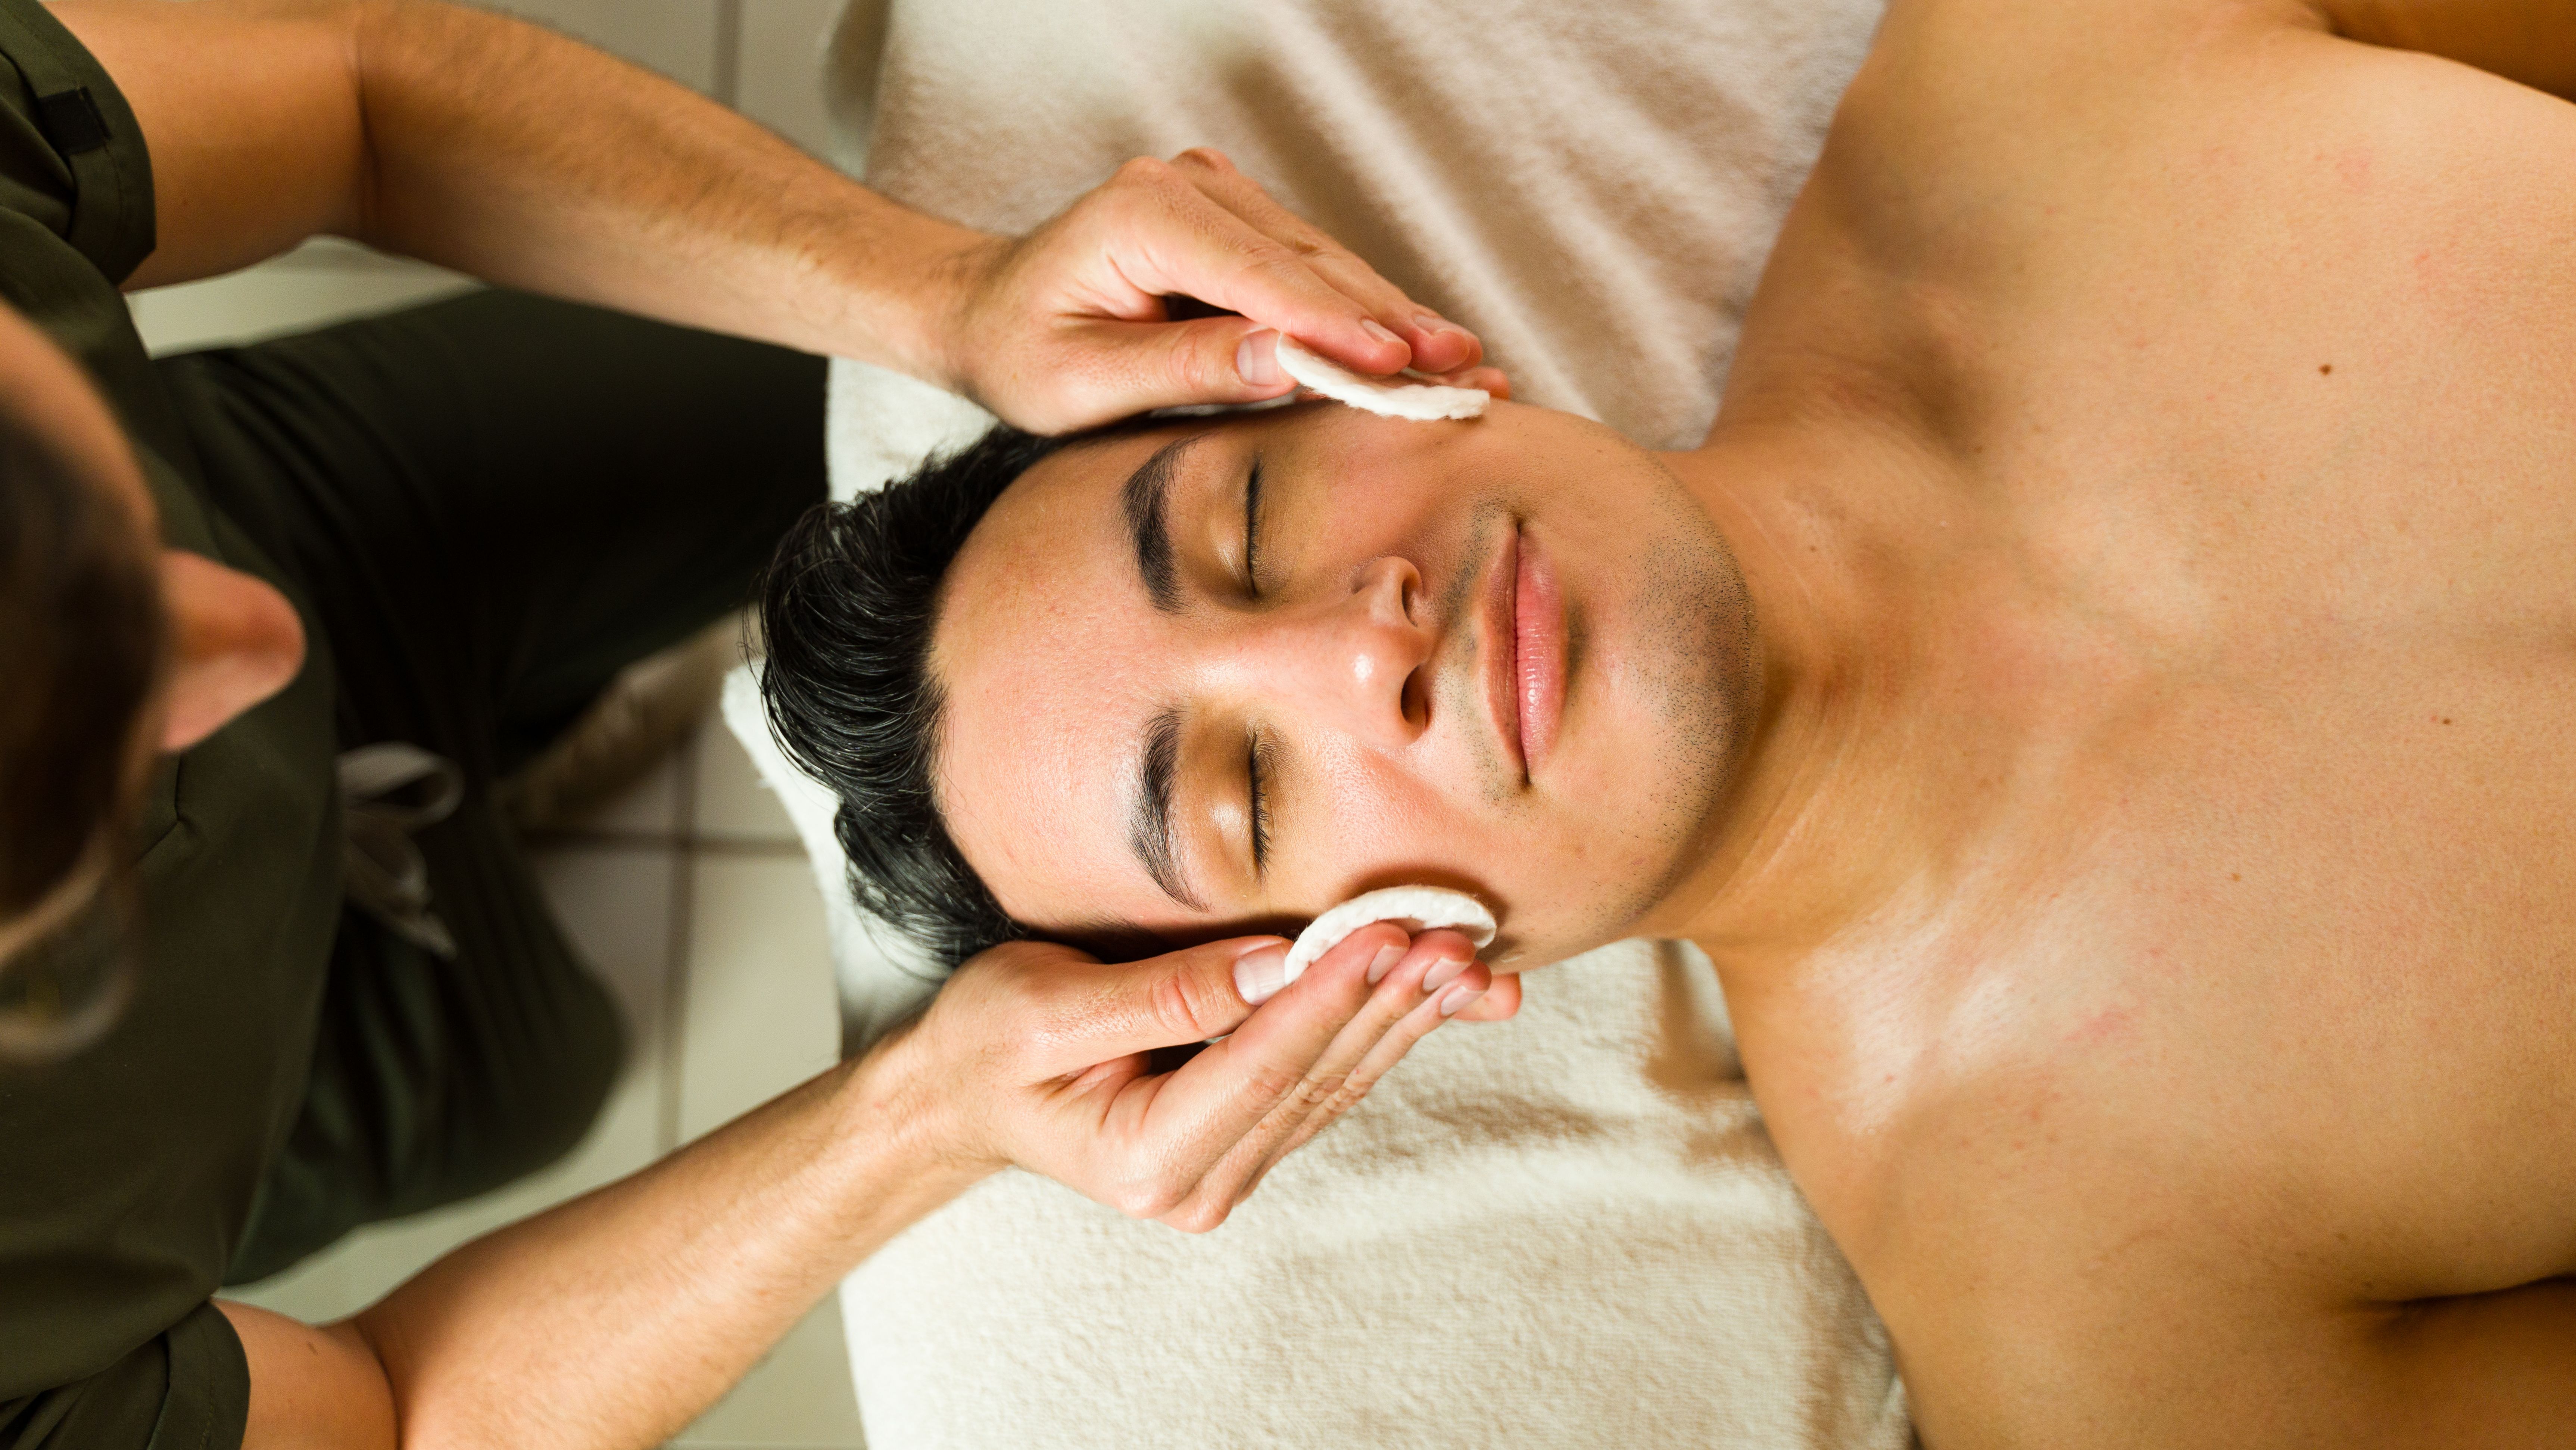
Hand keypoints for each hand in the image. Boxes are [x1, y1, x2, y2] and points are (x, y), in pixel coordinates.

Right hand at [881, 924, 1520, 1230]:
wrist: (962, 1096)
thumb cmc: (988, 1045)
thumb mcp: (1048, 1008)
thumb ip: (1163, 994)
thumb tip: (1268, 962)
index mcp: (1145, 1158)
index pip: (1263, 1064)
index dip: (1329, 994)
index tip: (1391, 933)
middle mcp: (1197, 1184)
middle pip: (1317, 1078)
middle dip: (1394, 1005)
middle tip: (1462, 943)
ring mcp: (1227, 1170)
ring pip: (1336, 1082)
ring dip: (1406, 1019)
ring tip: (1472, 962)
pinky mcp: (1244, 1141)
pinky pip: (1325, 1080)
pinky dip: (1380, 1029)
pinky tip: (1434, 992)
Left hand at [934, 148, 1510, 433]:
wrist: (988, 312)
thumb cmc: (1021, 353)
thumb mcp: (1080, 384)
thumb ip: (1183, 367)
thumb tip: (1288, 362)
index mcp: (1144, 215)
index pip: (1264, 277)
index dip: (1340, 325)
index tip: (1405, 366)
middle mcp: (1190, 187)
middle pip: (1311, 266)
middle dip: (1394, 326)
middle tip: (1471, 374)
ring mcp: (1220, 196)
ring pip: (1327, 266)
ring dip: (1397, 320)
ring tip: (1469, 366)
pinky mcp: (1241, 220)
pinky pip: (1315, 271)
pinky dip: (1367, 312)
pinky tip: (1422, 347)